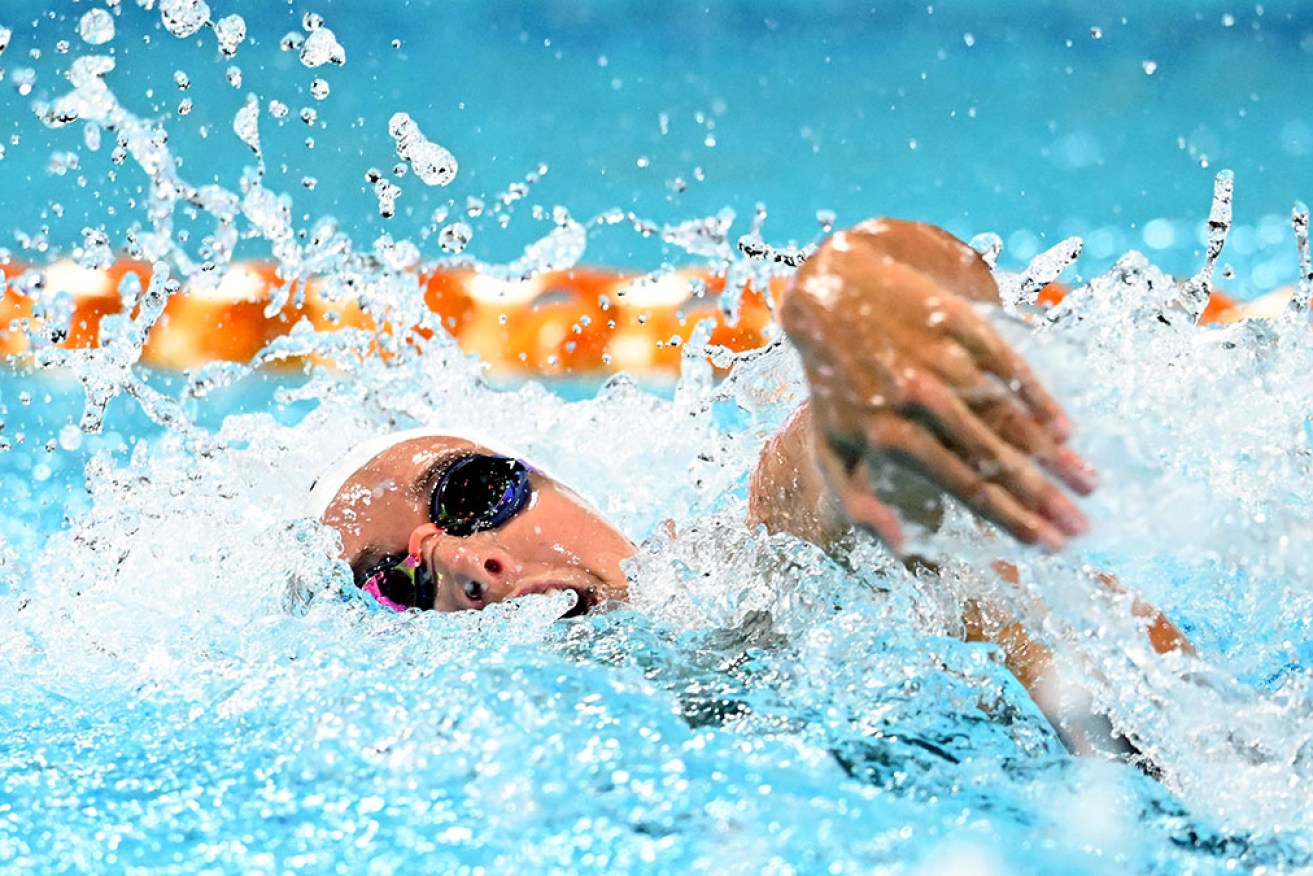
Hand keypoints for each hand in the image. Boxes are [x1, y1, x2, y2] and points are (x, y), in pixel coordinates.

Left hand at [780, 219, 1095, 551]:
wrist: (832, 292)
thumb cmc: (833, 386)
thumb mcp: (831, 447)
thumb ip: (857, 503)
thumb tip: (901, 548)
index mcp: (892, 436)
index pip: (966, 486)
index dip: (1011, 518)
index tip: (1048, 545)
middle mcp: (923, 401)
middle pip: (995, 458)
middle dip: (1043, 497)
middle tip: (1081, 527)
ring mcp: (946, 362)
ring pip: (1010, 417)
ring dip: (1052, 455)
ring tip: (1088, 485)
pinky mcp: (964, 328)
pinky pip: (1011, 371)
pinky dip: (1039, 401)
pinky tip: (1065, 431)